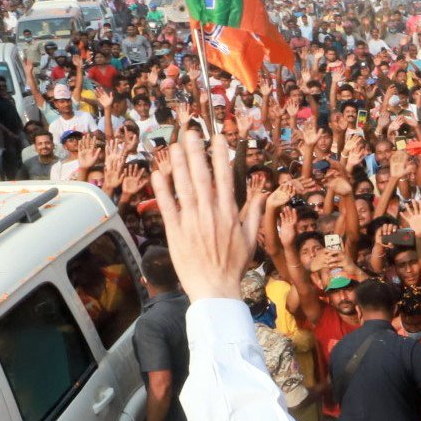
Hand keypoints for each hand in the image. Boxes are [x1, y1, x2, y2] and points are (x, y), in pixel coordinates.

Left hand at [152, 128, 264, 301]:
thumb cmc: (233, 266)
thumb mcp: (250, 239)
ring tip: (173, 145)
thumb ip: (254, 214)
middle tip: (190, 132)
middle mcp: (209, 213)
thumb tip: (262, 193)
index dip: (220, 155)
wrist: (215, 289)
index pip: (224, 177)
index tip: (218, 138)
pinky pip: (167, 206)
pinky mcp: (175, 232)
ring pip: (184, 186)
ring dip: (178, 164)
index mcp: (228, 213)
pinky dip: (162, 189)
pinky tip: (158, 173)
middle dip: (195, 151)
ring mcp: (191, 221)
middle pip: (201, 175)